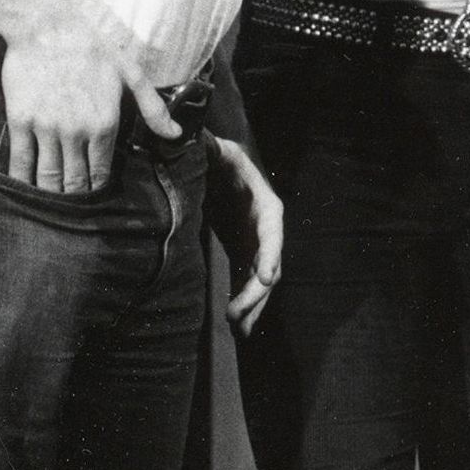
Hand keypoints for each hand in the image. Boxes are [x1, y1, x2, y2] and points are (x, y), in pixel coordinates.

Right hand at [0, 13, 176, 194]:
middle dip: (76, 200)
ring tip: (52, 209)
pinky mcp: (20, 122)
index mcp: (105, 124)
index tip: (96, 200)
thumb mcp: (131, 73)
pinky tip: (25, 193)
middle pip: (75, 183)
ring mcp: (47, 129)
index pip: (102, 173)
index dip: (99, 190)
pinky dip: (22, 182)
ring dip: (51, 197)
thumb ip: (153, 108)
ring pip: (48, 178)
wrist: (46, 26)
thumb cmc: (92, 47)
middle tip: (75, 213)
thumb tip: (175, 134)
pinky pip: (20, 163)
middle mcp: (76, 132)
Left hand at [204, 133, 284, 333]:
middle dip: (257, 292)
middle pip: (270, 261)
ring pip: (262, 279)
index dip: (270, 253)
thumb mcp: (211, 150)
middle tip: (237, 316)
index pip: (272, 229)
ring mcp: (255, 241)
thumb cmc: (212, 156)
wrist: (209, 166)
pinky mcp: (242, 252)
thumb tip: (196, 140)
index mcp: (262, 200)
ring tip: (237, 329)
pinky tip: (234, 323)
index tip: (265, 278)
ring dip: (253, 304)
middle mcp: (265, 225)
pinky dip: (244, 301)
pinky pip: (248, 281)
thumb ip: (207, 148)